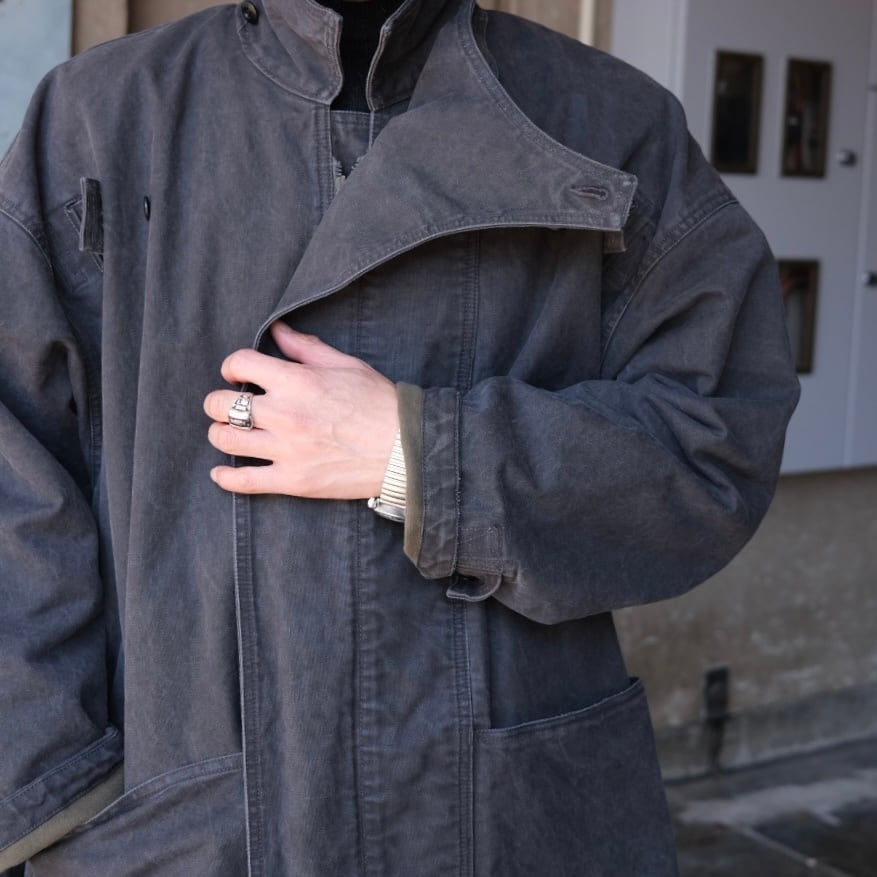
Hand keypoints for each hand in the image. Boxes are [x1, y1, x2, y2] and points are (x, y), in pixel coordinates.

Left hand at [203, 322, 398, 497]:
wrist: (404, 448)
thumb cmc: (379, 403)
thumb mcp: (345, 364)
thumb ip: (305, 348)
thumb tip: (278, 331)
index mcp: (296, 381)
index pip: (238, 363)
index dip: (232, 366)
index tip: (237, 374)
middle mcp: (284, 414)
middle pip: (220, 404)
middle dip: (219, 401)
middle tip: (230, 405)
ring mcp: (285, 450)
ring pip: (225, 439)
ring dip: (221, 433)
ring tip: (230, 432)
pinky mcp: (292, 480)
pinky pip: (244, 481)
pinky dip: (226, 477)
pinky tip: (222, 472)